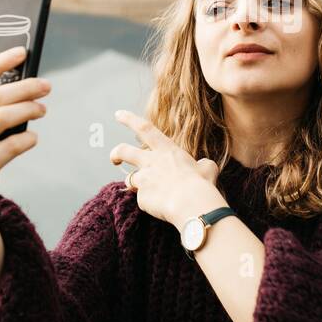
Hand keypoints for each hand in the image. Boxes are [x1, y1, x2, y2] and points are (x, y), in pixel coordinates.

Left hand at [110, 109, 224, 227]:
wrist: (192, 204)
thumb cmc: (202, 184)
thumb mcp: (207, 168)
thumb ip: (201, 164)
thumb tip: (203, 166)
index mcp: (166, 150)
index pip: (144, 128)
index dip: (130, 120)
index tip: (118, 114)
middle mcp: (151, 162)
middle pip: (124, 151)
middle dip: (116, 154)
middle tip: (115, 159)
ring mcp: (144, 180)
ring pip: (129, 180)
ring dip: (135, 184)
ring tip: (151, 192)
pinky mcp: (142, 198)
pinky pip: (142, 200)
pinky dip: (150, 203)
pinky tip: (162, 206)